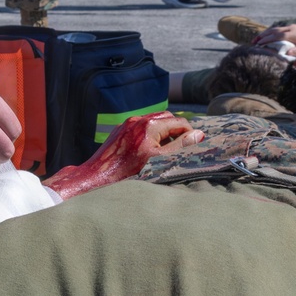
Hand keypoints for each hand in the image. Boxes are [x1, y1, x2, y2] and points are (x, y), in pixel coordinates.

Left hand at [46, 112, 204, 196]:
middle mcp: (138, 120)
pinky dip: (150, 134)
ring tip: (165, 150)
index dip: (189, 133)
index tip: (195, 144)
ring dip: (163, 132)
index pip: (179, 122)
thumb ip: (180, 147)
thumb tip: (198, 135)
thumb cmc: (128, 173)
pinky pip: (140, 127)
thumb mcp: (159, 161)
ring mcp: (127, 124)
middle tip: (181, 146)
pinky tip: (148, 150)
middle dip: (177, 130)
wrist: (97, 177)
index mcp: (150, 125)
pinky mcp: (119, 130)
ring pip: (153, 121)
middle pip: (166, 118)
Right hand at [253, 23, 295, 55]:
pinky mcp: (292, 27)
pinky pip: (279, 29)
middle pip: (273, 31)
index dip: (267, 40)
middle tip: (253, 42)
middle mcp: (291, 29)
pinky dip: (271, 32)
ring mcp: (291, 27)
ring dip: (265, 33)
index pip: (277, 36)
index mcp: (294, 34)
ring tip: (257, 39)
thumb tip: (288, 53)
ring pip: (275, 29)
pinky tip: (267, 36)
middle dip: (262, 36)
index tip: (259, 44)